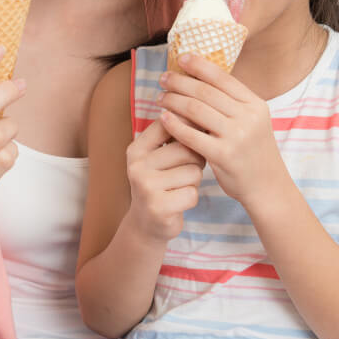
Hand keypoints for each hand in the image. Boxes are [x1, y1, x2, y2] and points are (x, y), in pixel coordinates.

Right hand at [123, 118, 204, 242]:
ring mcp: (145, 187)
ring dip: (194, 182)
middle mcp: (137, 165)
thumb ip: (175, 137)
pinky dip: (191, 199)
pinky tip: (178, 202)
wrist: (146, 223)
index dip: (189, 128)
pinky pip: (192, 194)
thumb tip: (202, 115)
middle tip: (187, 170)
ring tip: (180, 187)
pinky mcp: (157, 207)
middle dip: (195, 160)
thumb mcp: (160, 157)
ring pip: (193, 172)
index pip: (169, 124)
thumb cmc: (162, 183)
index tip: (197, 134)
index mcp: (137, 149)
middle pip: (187, 149)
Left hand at [157, 54, 285, 207]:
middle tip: (163, 78)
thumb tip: (202, 76)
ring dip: (173, 100)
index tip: (181, 58)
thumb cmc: (253, 151)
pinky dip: (174, 124)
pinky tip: (163, 118)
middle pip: (205, 91)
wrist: (267, 186)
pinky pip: (192, 135)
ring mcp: (237, 136)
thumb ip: (232, 102)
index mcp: (255, 104)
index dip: (199, 65)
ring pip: (196, 110)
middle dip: (180, 81)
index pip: (222, 77)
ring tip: (160, 97)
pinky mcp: (224, 155)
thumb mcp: (253, 121)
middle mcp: (248, 117)